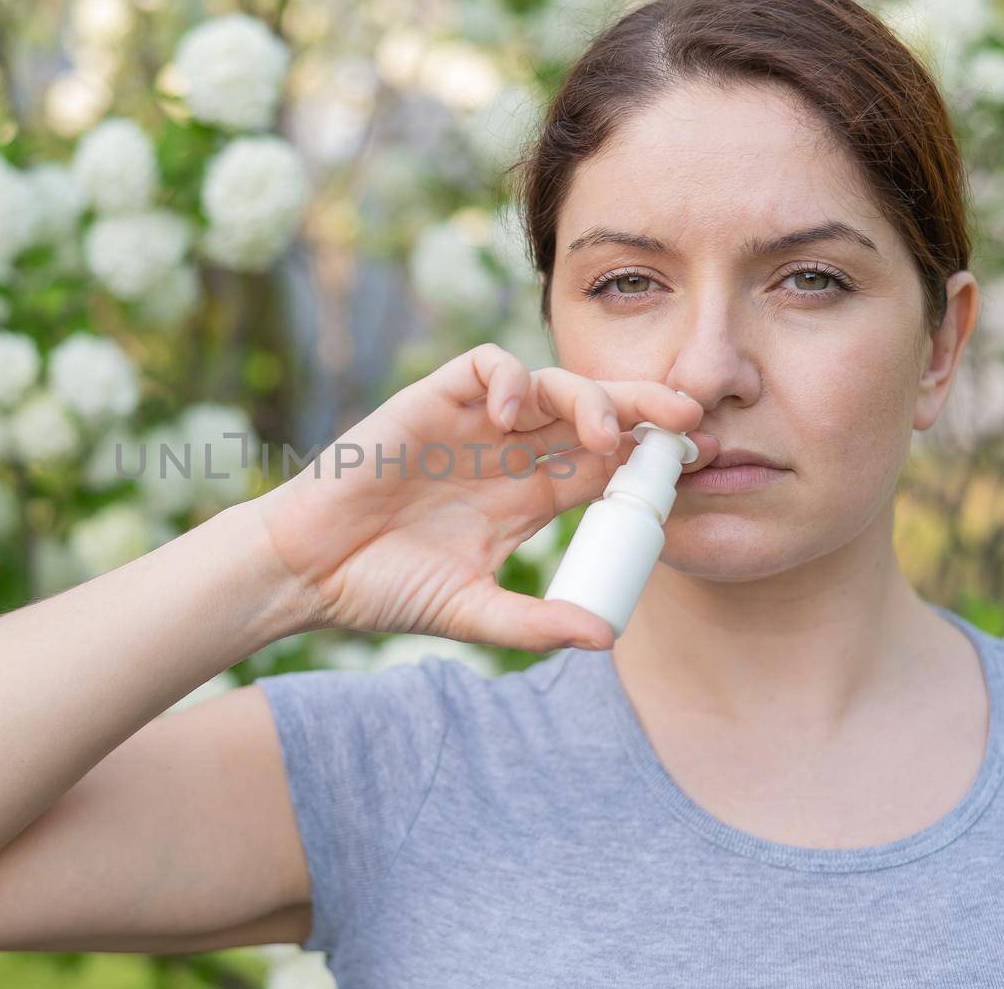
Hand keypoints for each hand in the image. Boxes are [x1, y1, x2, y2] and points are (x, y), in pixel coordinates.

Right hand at [250, 343, 715, 652]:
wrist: (309, 569)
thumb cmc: (383, 589)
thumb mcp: (471, 612)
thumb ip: (534, 623)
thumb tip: (606, 638)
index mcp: (529, 498)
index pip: (606, 467)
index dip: (648, 461)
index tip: (694, 468)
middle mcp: (512, 454)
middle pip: (594, 416)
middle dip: (642, 413)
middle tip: (687, 423)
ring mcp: (477, 424)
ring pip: (553, 384)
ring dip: (588, 397)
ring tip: (602, 431)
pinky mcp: (436, 399)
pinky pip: (490, 366)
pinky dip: (513, 378)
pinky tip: (516, 414)